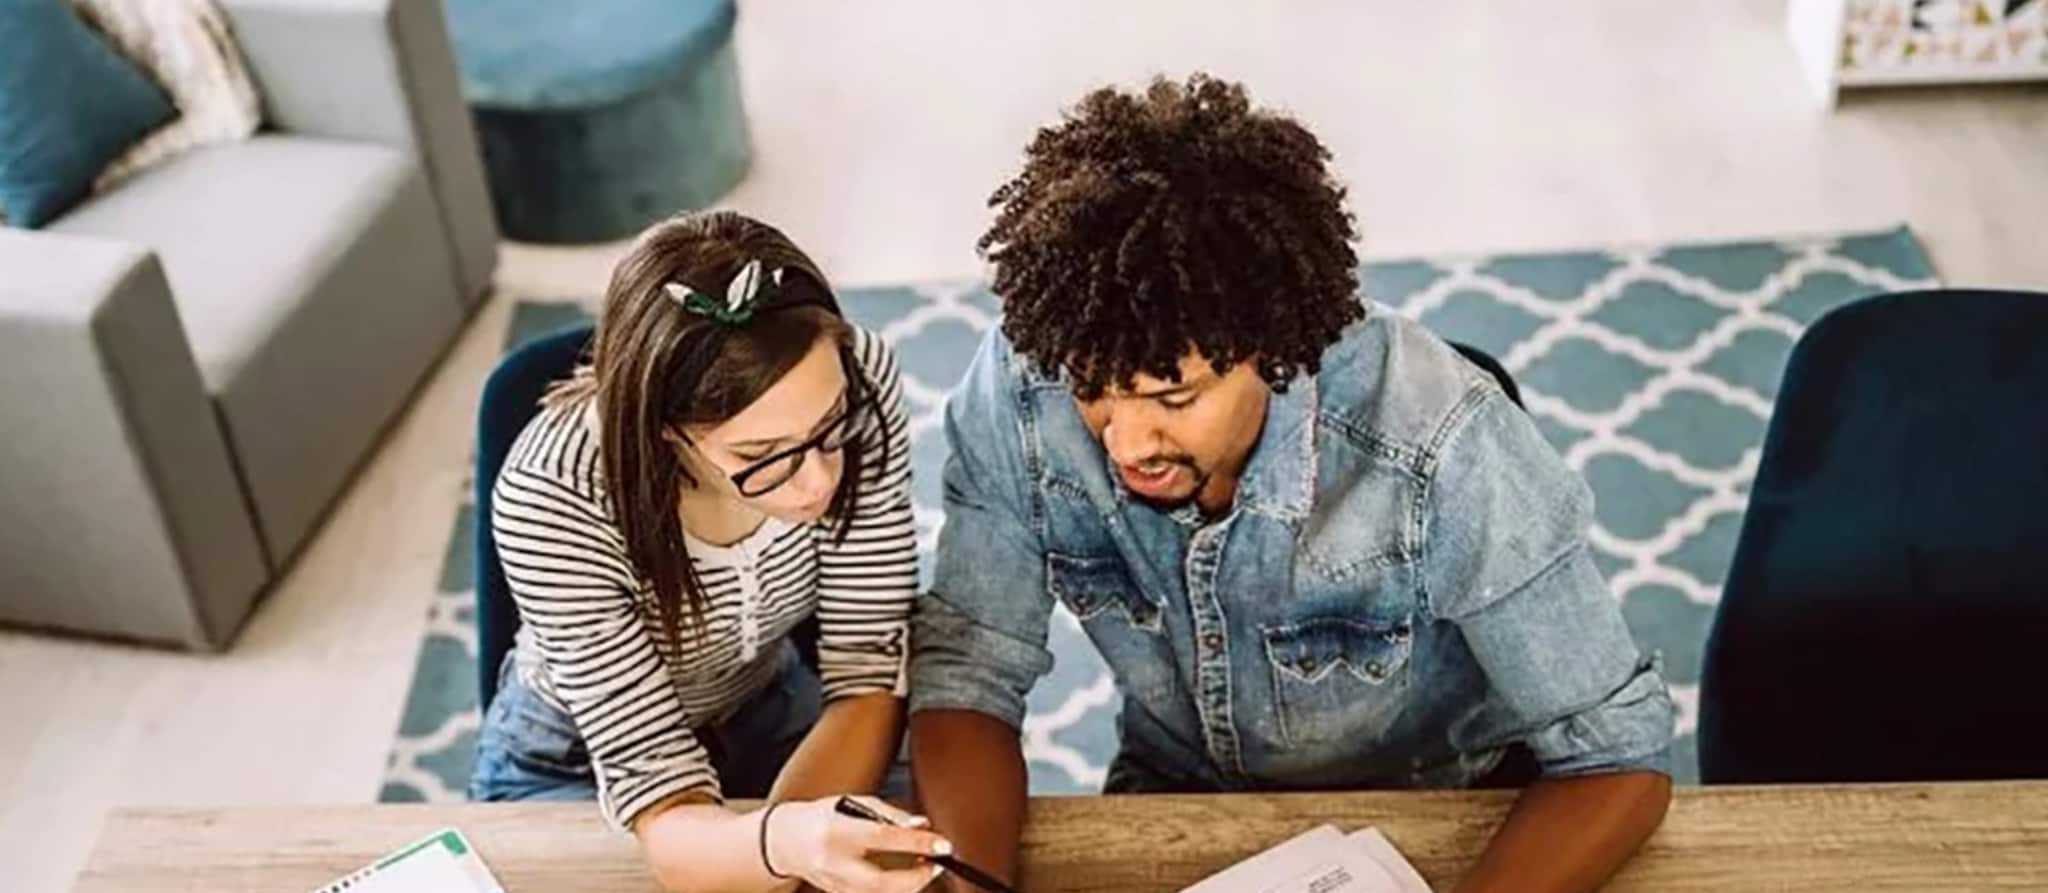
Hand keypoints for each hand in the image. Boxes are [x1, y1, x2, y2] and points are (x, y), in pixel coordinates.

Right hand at [765, 795, 951, 892]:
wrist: (788, 841)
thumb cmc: (824, 817)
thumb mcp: (855, 804)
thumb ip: (890, 815)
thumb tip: (923, 825)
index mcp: (837, 831)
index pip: (884, 838)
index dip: (917, 843)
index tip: (943, 845)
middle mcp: (833, 862)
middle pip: (881, 883)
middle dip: (916, 879)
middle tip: (936, 865)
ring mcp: (834, 884)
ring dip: (908, 886)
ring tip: (922, 868)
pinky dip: (894, 890)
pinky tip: (905, 879)